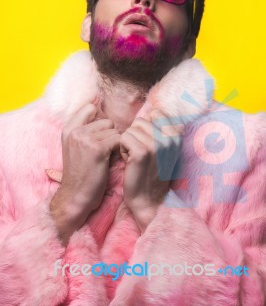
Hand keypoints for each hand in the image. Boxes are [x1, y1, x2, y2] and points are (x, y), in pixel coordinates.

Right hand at [50, 102, 119, 244]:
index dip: (101, 120)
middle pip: (107, 121)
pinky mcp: (97, 148)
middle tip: (105, 151)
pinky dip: (119, 150)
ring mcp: (85, 138)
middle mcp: (75, 131)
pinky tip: (111, 161)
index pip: (90, 107)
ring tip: (107, 158)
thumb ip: (86, 131)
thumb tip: (106, 118)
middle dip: (110, 135)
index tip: (102, 134)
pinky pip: (118, 140)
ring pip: (114, 131)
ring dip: (115, 144)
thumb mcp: (75, 147)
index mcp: (69, 129)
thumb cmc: (81, 173)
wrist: (76, 196)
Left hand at [120, 110, 181, 232]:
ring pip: (130, 130)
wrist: (150, 201)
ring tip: (136, 159)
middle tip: (140, 154)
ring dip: (128, 143)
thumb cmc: (153, 173)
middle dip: (135, 136)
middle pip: (140, 121)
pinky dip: (122, 150)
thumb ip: (161, 130)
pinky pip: (123, 138)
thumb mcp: (165, 150)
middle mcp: (169, 138)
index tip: (149, 145)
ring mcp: (156, 145)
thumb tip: (152, 112)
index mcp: (176, 136)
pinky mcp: (142, 152)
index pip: (155, 113)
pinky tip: (130, 162)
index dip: (145, 128)